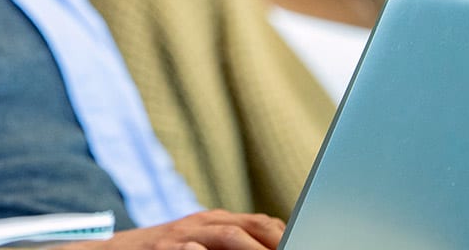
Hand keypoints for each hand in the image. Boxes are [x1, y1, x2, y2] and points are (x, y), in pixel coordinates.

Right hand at [57, 210, 284, 249]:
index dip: (284, 232)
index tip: (307, 241)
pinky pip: (186, 249)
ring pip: (225, 235)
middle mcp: (201, 224)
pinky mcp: (161, 249)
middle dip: (277, 239)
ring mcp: (181, 235)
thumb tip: (272, 245)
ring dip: (252, 246)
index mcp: (214, 222)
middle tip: (297, 248)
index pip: (259, 222)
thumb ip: (229, 243)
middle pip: (249, 225)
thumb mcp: (197, 243)